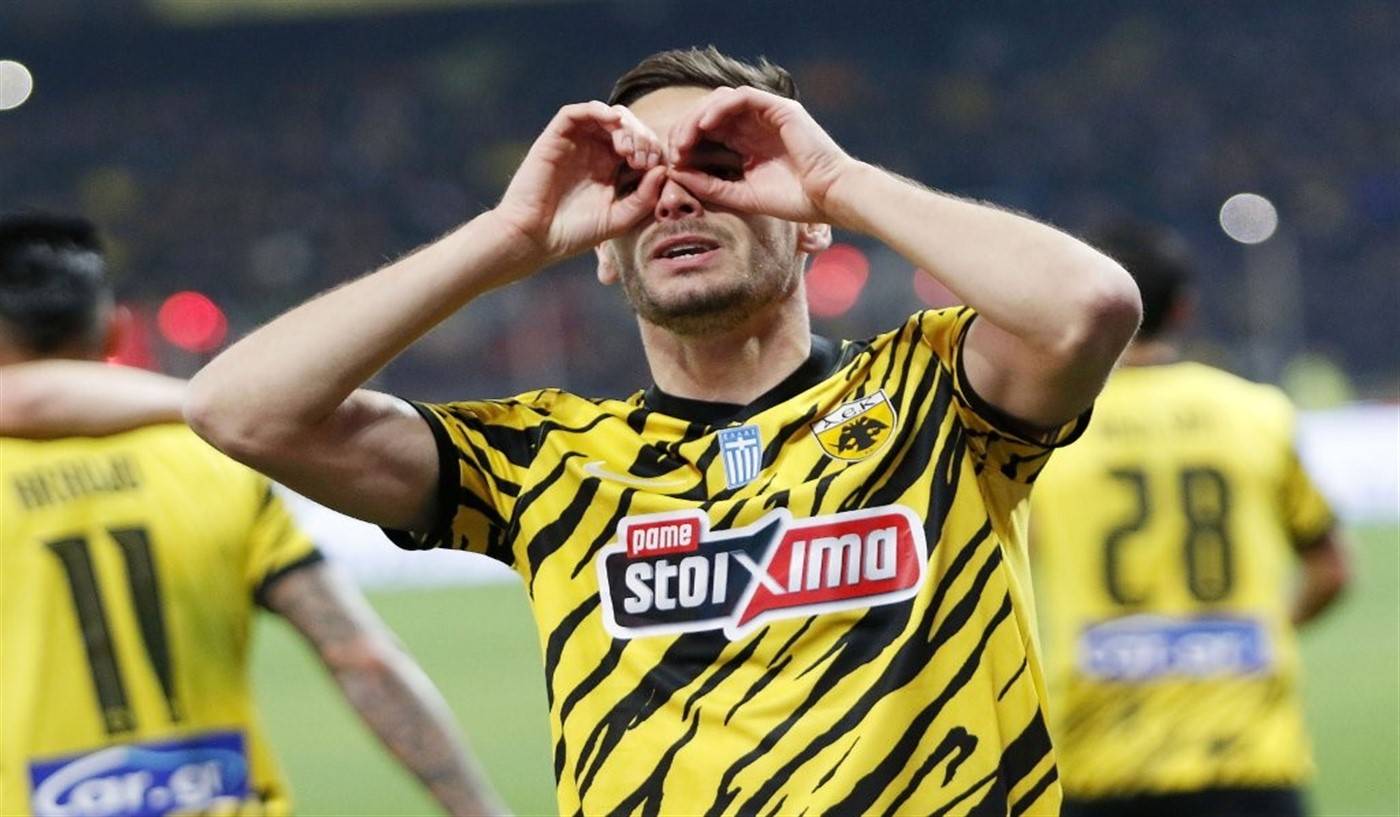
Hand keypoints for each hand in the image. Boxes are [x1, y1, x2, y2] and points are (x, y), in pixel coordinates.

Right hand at [493, 101, 667, 265]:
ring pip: (605, 115)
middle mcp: (594, 152)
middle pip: (627, 126)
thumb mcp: (619, 219)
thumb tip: (663, 169)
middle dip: (641, 137)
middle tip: (641, 159)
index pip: (639, 145)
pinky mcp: (555, 138)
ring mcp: (575, 143)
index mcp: (611, 169)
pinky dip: (597, 110)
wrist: (535, 238)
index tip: (654, 168)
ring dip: (624, 125)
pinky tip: (612, 121)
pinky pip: (576, 112)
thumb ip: (643, 198)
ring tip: (627, 149)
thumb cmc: (574, 234)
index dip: (652, 149)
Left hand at [664, 86, 856, 222]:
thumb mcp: (741, 195)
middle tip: (673, 150)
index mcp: (748, 143)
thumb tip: (675, 173)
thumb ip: (710, 185)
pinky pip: (742, 97)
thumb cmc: (794, 201)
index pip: (708, 132)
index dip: (686, 143)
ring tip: (684, 141)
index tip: (673, 163)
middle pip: (709, 114)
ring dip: (697, 117)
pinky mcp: (780, 107)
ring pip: (720, 100)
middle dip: (686, 129)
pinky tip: (704, 127)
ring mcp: (768, 114)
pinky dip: (719, 108)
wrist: (830, 198)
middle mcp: (755, 124)